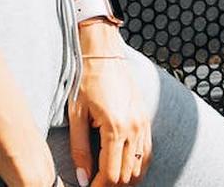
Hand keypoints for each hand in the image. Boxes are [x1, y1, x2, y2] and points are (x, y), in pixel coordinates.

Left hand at [68, 47, 151, 185]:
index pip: (111, 175)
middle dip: (111, 185)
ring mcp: (143, 123)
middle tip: (95, 184)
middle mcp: (134, 128)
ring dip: (125, 178)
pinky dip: (137, 164)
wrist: (103, 50)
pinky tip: (124, 166)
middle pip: (127, 175)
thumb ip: (80, 149)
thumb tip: (82, 179)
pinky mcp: (146, 118)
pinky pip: (147, 152)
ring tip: (107, 179)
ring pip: (140, 167)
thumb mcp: (77, 114)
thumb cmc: (85, 78)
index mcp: (115, 128)